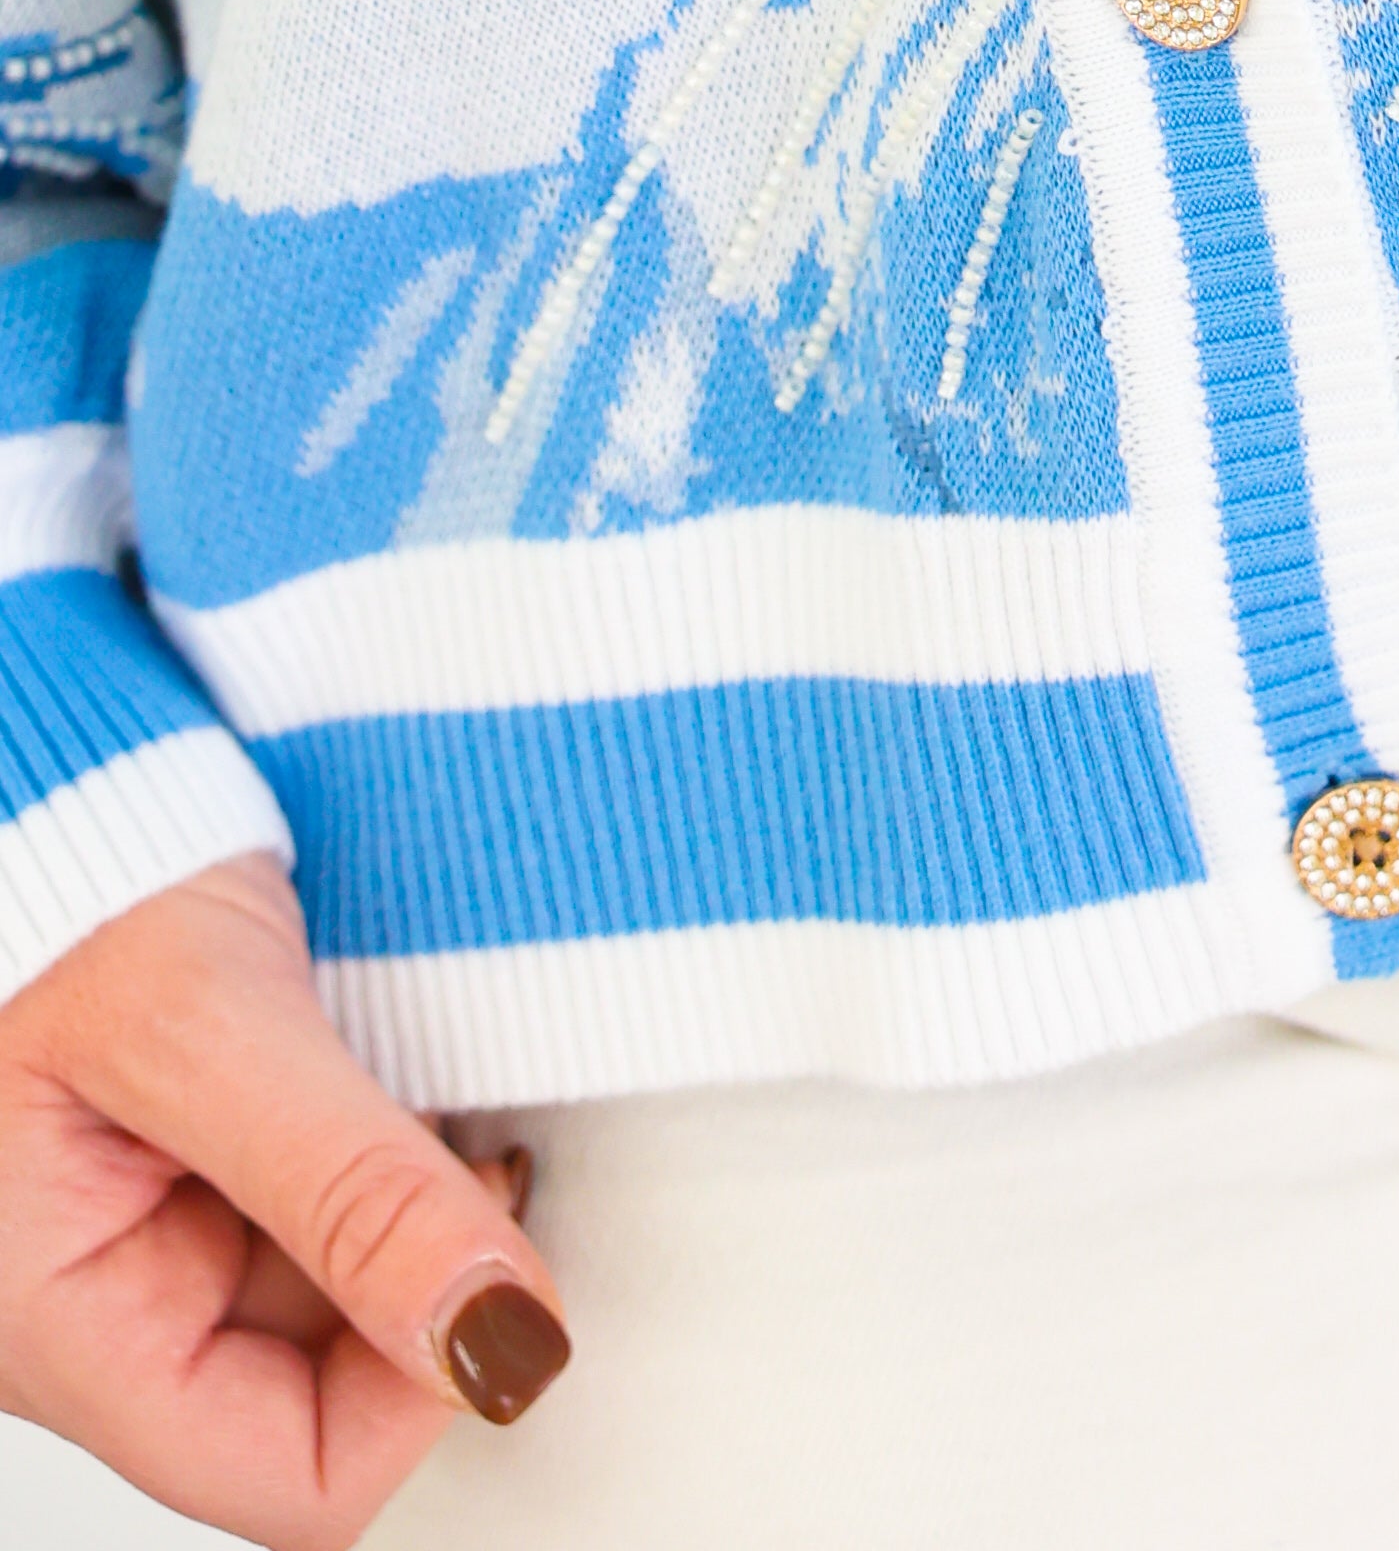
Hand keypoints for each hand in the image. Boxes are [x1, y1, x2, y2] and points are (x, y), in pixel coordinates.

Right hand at [0, 856, 570, 1545]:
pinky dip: (392, 1144)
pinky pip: (331, 1204)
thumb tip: (502, 1335)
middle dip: (429, 1275)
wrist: (26, 765)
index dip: (425, 1391)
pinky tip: (403, 1059)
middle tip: (486, 1137)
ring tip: (428, 1074)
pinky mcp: (200, 1167)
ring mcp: (156, 1239)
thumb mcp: (200, 1022)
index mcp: (64, 1328)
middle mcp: (109, 1310)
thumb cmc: (47, 877)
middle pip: (333, 1387)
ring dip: (418, 1200)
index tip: (505, 1255)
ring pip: (347, 1290)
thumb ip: (348, 1186)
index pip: (295, 1479)